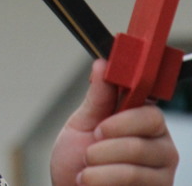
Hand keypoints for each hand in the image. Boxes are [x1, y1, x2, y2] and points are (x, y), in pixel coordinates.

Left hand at [50, 59, 178, 184]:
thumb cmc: (77, 162)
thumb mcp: (82, 125)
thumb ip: (97, 98)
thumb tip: (102, 64)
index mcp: (143, 123)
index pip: (150, 112)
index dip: (125, 118)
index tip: (101, 124)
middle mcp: (159, 147)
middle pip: (143, 138)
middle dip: (106, 145)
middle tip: (89, 150)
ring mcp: (161, 173)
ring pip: (136, 162)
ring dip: (99, 166)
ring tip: (86, 171)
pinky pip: (135, 182)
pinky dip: (102, 180)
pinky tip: (91, 182)